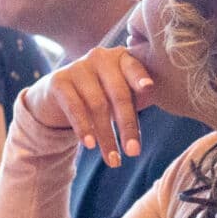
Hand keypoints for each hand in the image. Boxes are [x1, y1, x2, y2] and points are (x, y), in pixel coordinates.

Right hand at [25, 46, 156, 167]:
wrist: (59, 95)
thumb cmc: (102, 95)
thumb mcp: (120, 95)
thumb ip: (137, 101)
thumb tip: (158, 117)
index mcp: (120, 57)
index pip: (133, 67)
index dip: (140, 78)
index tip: (149, 89)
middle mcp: (99, 57)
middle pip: (117, 94)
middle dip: (127, 126)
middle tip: (134, 153)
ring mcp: (77, 67)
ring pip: (97, 105)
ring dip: (107, 136)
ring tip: (114, 160)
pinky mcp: (59, 81)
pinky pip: (74, 107)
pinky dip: (83, 127)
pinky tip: (90, 145)